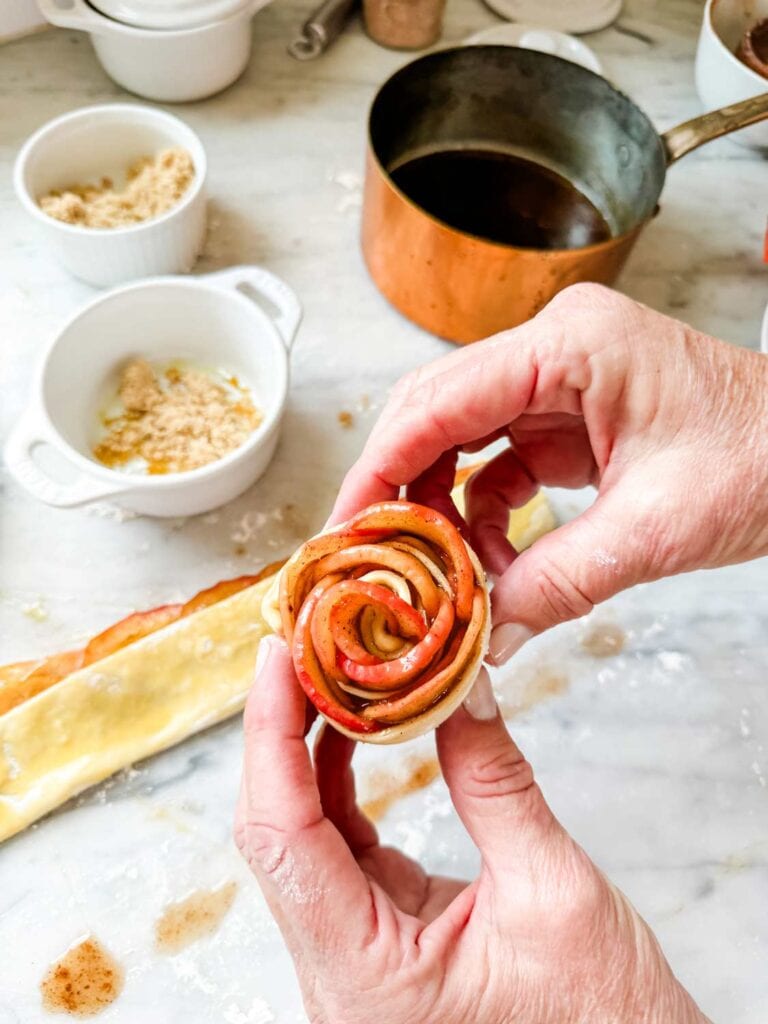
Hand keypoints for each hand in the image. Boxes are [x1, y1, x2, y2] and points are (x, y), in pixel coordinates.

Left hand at [235, 636, 708, 1023]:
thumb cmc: (603, 1023)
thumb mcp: (553, 890)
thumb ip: (493, 782)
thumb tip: (459, 685)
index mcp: (363, 976)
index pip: (282, 835)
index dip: (270, 737)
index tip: (281, 657)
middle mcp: (339, 972)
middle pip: (276, 832)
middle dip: (280, 731)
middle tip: (301, 645)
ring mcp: (354, 955)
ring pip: (302, 834)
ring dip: (307, 748)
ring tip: (326, 669)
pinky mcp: (379, 934)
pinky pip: (339, 846)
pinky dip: (341, 781)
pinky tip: (356, 728)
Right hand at [330, 284, 767, 663]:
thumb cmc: (765, 459)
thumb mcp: (657, 529)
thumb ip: (560, 582)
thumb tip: (484, 633)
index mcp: (572, 345)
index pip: (440, 399)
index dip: (378, 467)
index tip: (343, 528)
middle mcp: (554, 351)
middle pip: (434, 414)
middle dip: (397, 489)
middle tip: (370, 559)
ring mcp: (558, 383)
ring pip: (458, 441)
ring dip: (440, 510)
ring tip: (439, 577)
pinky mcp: (566, 419)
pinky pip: (497, 466)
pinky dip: (483, 517)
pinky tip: (492, 565)